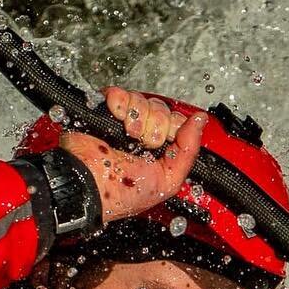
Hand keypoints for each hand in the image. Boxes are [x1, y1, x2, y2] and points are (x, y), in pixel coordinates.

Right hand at [59, 87, 206, 223]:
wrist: (88, 185)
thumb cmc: (120, 194)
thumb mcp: (167, 182)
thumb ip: (188, 152)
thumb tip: (200, 120)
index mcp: (156, 153)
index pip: (177, 123)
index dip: (176, 127)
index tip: (168, 140)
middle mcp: (141, 136)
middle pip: (162, 109)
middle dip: (157, 125)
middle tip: (146, 142)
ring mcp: (123, 122)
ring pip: (144, 101)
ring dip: (138, 117)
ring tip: (128, 135)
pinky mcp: (105, 111)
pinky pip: (122, 94)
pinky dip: (122, 102)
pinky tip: (118, 117)